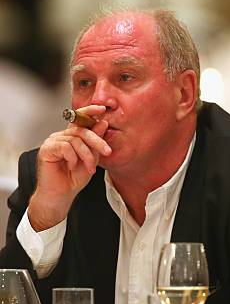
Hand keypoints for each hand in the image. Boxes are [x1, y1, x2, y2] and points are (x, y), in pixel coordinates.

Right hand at [29, 105, 110, 230]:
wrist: (62, 194)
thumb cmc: (74, 178)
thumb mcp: (92, 158)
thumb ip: (96, 142)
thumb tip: (102, 123)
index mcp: (72, 137)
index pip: (80, 119)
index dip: (90, 111)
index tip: (102, 109)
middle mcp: (61, 136)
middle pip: (82, 130)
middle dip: (98, 141)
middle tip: (108, 152)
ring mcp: (52, 141)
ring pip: (76, 140)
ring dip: (87, 156)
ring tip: (89, 169)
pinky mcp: (46, 149)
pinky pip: (66, 147)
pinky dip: (73, 158)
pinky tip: (72, 166)